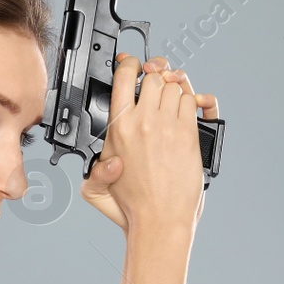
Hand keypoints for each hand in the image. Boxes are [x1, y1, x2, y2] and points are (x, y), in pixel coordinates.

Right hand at [85, 53, 212, 238]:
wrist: (160, 220)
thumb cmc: (132, 206)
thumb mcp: (94, 190)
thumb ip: (92, 169)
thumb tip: (105, 156)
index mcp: (118, 128)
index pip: (124, 76)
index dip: (130, 64)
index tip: (132, 65)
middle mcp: (144, 122)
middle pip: (153, 77)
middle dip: (154, 78)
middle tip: (154, 85)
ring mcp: (168, 125)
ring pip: (174, 86)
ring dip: (173, 91)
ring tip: (169, 102)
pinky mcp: (189, 133)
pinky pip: (191, 101)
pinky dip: (190, 102)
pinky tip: (183, 113)